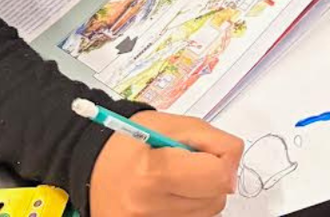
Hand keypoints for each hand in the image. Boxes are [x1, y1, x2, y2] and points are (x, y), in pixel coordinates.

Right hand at [90, 110, 242, 216]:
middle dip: (212, 180)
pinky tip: (170, 196)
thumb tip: (233, 170)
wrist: (91, 162)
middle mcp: (146, 209)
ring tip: (176, 180)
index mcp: (154, 174)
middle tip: (189, 165)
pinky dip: (187, 211)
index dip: (223, 161)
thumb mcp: (180, 126)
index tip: (211, 153)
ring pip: (204, 216)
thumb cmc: (134, 139)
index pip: (217, 177)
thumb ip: (216, 143)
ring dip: (201, 197)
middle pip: (214, 201)